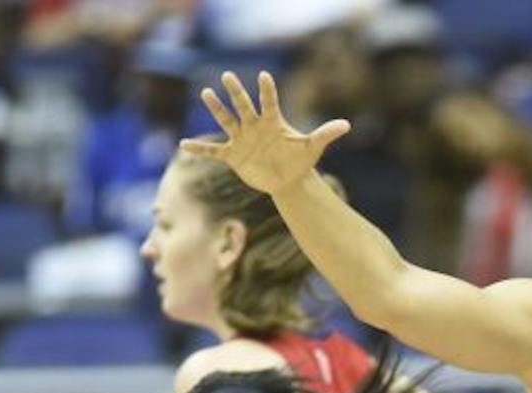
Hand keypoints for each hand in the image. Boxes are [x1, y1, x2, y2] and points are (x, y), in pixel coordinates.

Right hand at [182, 71, 348, 196]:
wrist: (286, 178)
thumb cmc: (299, 160)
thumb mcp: (312, 147)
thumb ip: (325, 134)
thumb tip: (347, 125)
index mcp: (272, 122)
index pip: (269, 102)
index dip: (267, 90)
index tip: (263, 76)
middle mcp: (254, 126)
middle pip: (244, 105)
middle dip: (236, 92)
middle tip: (228, 75)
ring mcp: (242, 139)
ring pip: (226, 120)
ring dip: (217, 108)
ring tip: (206, 93)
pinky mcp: (233, 155)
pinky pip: (213, 151)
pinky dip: (200, 149)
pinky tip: (184, 145)